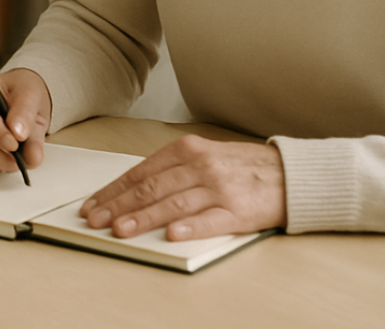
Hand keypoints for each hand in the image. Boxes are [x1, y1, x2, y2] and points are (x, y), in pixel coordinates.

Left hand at [79, 136, 285, 240]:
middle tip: (95, 220)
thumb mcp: (204, 156)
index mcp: (187, 149)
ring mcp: (220, 188)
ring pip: (173, 203)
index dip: (113, 190)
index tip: (92, 204)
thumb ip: (172, 169)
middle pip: (151, 187)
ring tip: (121, 229)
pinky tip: (171, 234)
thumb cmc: (242, 166)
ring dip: (144, 218)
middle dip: (118, 205)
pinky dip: (189, 227)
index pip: (140, 172)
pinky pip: (209, 219)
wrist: (291, 173)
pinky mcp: (239, 210)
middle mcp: (201, 165)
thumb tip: (132, 190)